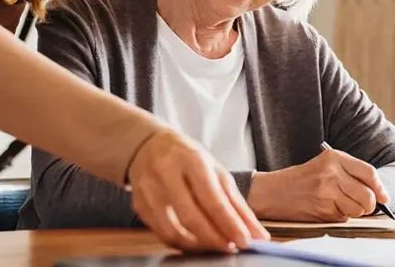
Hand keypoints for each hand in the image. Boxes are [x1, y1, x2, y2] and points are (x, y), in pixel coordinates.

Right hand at [126, 129, 269, 251]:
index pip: (213, 199)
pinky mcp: (138, 205)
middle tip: (231, 248)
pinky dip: (181, 243)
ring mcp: (148, 190)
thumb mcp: (215, 170)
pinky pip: (161, 233)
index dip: (230, 224)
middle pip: (191, 216)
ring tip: (215, 246)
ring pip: (172, 230)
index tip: (245, 241)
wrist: (149, 146)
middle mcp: (166, 173)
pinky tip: (196, 242)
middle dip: (215, 238)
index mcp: (192, 159)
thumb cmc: (188, 158)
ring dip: (197, 245)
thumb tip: (256, 233)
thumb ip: (236, 203)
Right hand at [247, 148, 389, 221]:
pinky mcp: (322, 209)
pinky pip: (344, 217)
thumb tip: (378, 193)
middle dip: (369, 205)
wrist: (272, 192)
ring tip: (341, 205)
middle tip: (362, 205)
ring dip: (355, 212)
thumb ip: (349, 173)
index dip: (380, 187)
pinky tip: (328, 209)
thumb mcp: (324, 165)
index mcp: (334, 158)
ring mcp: (327, 192)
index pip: (369, 172)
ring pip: (358, 209)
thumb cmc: (300, 179)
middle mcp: (332, 173)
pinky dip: (341, 216)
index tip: (384, 197)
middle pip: (367, 194)